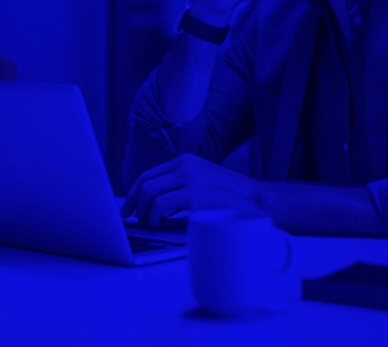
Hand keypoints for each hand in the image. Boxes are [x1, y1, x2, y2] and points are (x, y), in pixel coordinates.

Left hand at [120, 154, 265, 227]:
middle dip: (133, 204)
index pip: (148, 175)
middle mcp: (185, 167)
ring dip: (144, 213)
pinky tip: (159, 225)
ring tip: (150, 225)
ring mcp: (189, 180)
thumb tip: (156, 202)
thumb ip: (182, 185)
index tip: (127, 207)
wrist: (260, 202)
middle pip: (145, 184)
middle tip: (133, 219)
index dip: (133, 192)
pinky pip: (161, 206)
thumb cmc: (233, 197)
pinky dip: (154, 218)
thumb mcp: (204, 180)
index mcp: (185, 161)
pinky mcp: (194, 196)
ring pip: (150, 194)